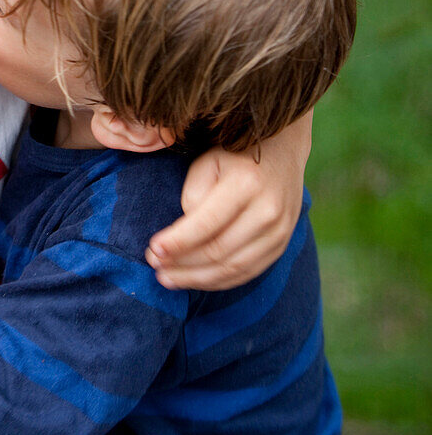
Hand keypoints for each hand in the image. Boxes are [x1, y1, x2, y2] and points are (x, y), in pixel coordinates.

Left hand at [146, 112, 312, 289]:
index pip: (207, 223)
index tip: (153, 250)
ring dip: (197, 278)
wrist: (282, 152)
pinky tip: (194, 279)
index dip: (178, 241)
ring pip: (233, 268)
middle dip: (182, 263)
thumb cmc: (234, 157)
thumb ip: (193, 196)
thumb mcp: (207, 162)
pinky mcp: (282, 245)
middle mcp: (268, 211)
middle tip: (154, 265)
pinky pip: (248, 272)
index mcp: (247, 183)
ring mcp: (280, 231)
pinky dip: (218, 281)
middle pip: (219, 250)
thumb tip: (184, 236)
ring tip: (167, 278)